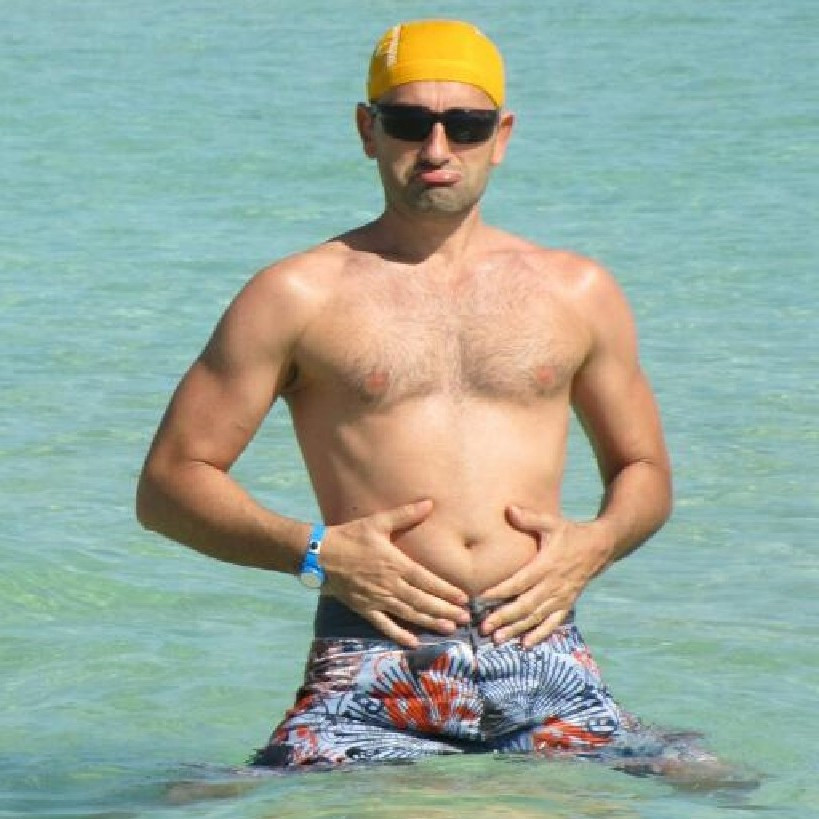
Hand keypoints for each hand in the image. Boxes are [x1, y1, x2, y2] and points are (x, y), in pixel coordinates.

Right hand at [320, 500, 469, 647]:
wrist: (320, 554)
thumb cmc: (350, 536)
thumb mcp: (378, 522)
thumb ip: (405, 515)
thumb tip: (429, 503)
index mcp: (395, 564)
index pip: (426, 580)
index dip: (446, 590)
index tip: (463, 598)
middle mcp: (389, 584)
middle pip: (422, 600)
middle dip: (445, 610)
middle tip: (465, 619)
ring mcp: (377, 599)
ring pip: (408, 614)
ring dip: (430, 622)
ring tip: (449, 629)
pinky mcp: (364, 608)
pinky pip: (384, 625)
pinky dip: (399, 634)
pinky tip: (414, 642)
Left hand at [479, 505, 605, 647]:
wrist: (600, 548)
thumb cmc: (570, 534)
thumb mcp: (551, 523)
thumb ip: (530, 518)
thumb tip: (509, 509)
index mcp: (546, 565)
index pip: (519, 581)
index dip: (500, 591)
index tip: (480, 598)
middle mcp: (553, 585)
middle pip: (525, 605)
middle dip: (504, 617)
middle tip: (484, 627)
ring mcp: (561, 597)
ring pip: (536, 617)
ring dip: (516, 629)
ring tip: (497, 639)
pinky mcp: (567, 604)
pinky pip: (553, 623)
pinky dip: (539, 634)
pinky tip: (525, 644)